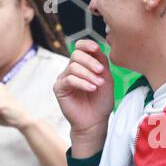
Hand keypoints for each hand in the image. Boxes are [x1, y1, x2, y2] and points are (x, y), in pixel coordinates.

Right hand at [54, 39, 112, 154]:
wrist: (95, 121)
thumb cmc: (101, 100)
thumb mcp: (106, 78)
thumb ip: (101, 62)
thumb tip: (96, 47)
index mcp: (83, 65)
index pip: (79, 47)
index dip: (86, 44)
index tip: (96, 48)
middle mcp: (71, 69)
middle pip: (76, 55)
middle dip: (90, 61)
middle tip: (101, 71)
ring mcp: (63, 78)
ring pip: (73, 67)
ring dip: (88, 74)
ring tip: (98, 85)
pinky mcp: (59, 89)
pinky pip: (69, 80)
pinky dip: (82, 83)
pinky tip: (92, 88)